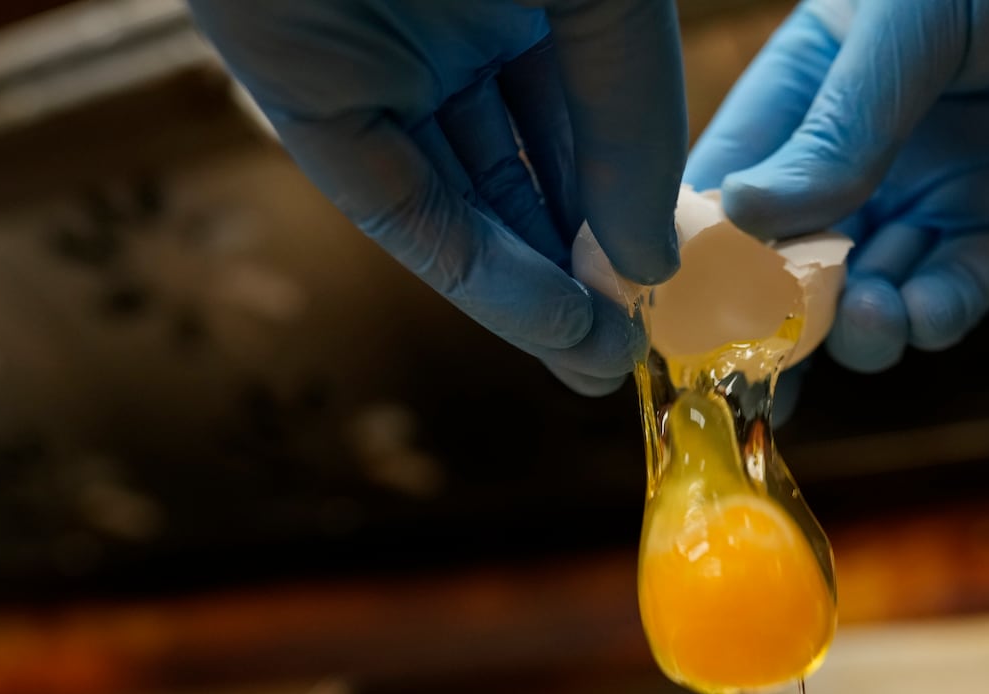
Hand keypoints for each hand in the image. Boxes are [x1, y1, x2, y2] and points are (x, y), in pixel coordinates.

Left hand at [186, 0, 686, 394]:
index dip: (633, 206)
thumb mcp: (605, 1)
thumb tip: (653, 259)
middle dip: (584, 269)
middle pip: (531, 175)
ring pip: (470, 204)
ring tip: (599, 361)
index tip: (675, 289)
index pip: (594, 121)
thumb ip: (634, 123)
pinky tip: (552, 323)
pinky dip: (481, 272)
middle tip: (634, 356)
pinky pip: (405, 206)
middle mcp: (460, 32)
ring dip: (537, 291)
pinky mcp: (313, 104)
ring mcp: (385, 70)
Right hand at [687, 0, 988, 372]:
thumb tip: (745, 220)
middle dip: (777, 316)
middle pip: (793, 257)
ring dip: (860, 326)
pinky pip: (956, 294)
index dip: (702, 247)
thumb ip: (838, 127)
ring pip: (871, 292)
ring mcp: (936, 194)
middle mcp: (865, 151)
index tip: (680, 312)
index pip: (732, 176)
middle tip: (765, 362)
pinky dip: (933, 316)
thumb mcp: (915, 24)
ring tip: (869, 321)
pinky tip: (925, 313)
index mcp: (814, 84)